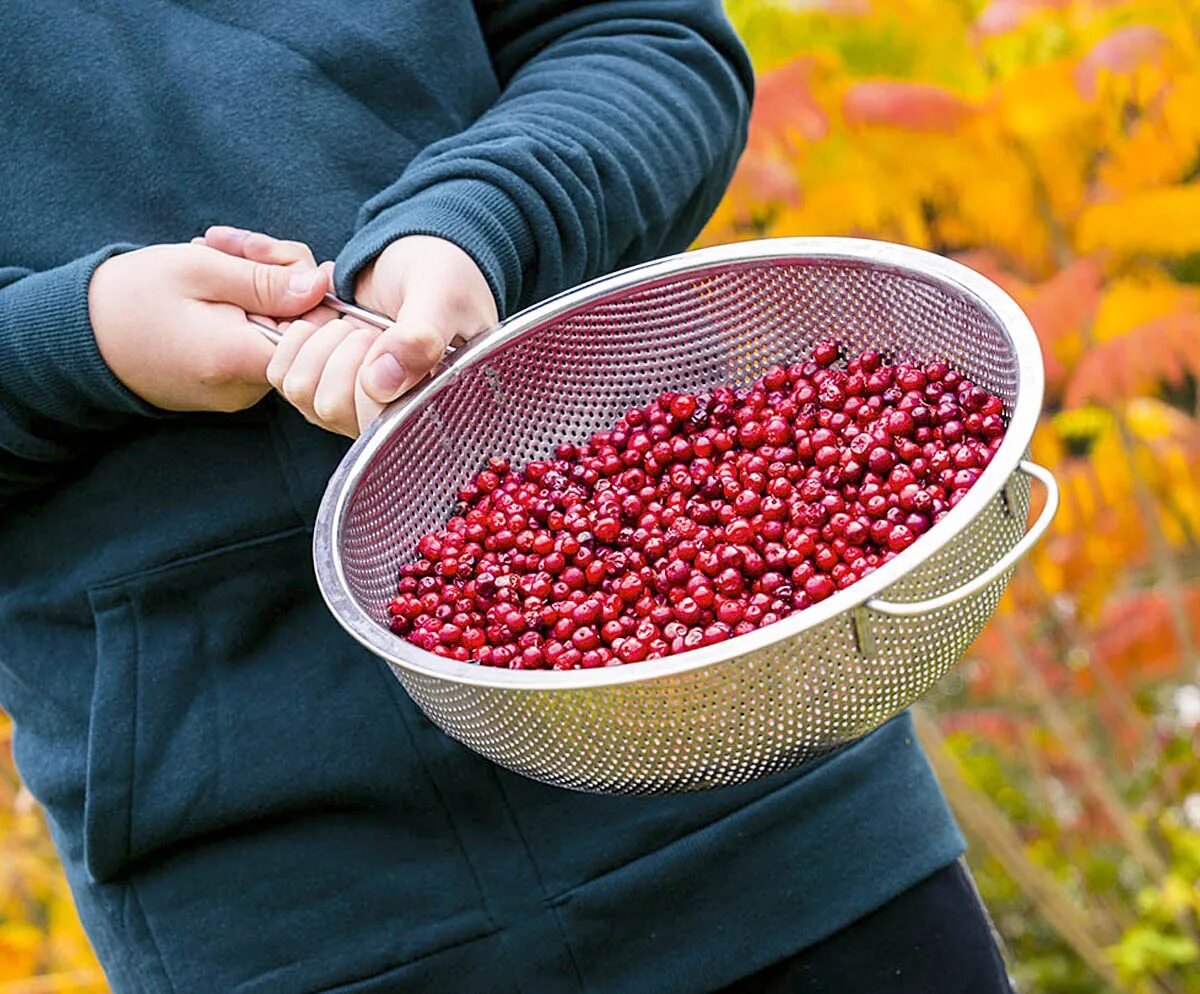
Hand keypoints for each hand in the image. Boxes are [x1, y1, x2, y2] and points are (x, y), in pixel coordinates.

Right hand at [88, 234, 328, 411]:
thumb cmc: (131, 297)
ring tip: (212, 257)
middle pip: (301, 327)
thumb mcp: (200, 269)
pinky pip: (256, 343)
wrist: (78, 338)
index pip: (318, 331)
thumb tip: (323, 283)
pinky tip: (211, 287)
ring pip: (280, 330)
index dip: (308, 287)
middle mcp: (247, 387)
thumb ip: (267, 278)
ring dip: (257, 287)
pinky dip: (243, 310)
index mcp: (240, 359)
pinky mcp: (230, 387)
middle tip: (229, 244)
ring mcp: (240, 391)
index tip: (270, 256)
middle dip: (277, 275)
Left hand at [203, 230, 497, 436]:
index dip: (371, 375)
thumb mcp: (442, 296)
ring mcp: (352, 405)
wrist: (417, 257)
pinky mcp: (321, 385)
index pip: (380, 422)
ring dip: (319, 345)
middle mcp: (389, 415)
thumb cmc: (443, 277)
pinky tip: (325, 324)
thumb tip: (379, 386)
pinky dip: (296, 339)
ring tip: (349, 325)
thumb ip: (420, 338)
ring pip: (304, 394)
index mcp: (428, 406)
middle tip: (368, 329)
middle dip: (343, 354)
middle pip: (333, 408)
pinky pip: (284, 377)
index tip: (385, 336)